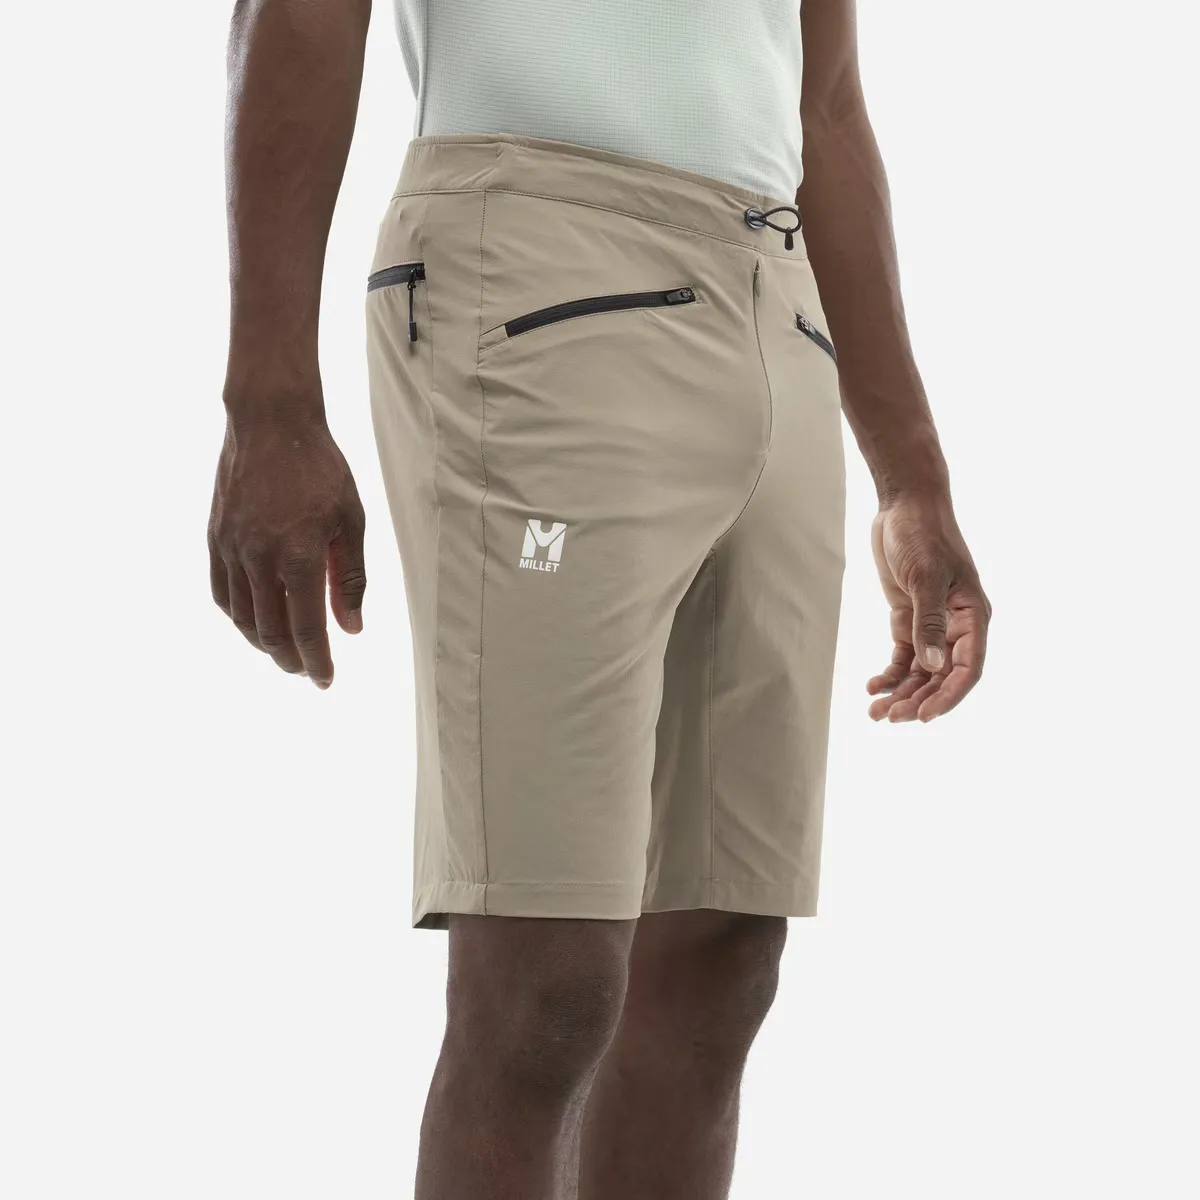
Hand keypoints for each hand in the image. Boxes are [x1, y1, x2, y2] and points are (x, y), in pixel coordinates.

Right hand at [208, 416, 366, 687]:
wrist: (270, 424)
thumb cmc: (320, 469)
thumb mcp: (350, 521)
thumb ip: (350, 578)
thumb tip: (352, 628)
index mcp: (297, 556)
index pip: (306, 629)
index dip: (317, 661)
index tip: (326, 679)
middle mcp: (258, 558)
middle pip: (270, 631)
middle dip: (290, 659)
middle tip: (307, 670)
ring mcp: (231, 549)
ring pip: (242, 617)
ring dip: (263, 643)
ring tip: (285, 651)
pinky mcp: (215, 539)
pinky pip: (222, 592)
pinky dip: (239, 616)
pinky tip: (255, 621)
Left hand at [867, 495, 989, 722]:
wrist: (905, 506)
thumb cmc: (924, 534)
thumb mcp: (926, 576)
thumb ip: (928, 622)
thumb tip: (933, 666)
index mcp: (973, 616)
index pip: (968, 669)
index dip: (948, 696)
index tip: (924, 716)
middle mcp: (956, 625)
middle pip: (941, 677)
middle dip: (918, 700)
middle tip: (890, 717)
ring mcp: (932, 623)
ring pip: (921, 671)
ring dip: (901, 693)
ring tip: (876, 712)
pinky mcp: (909, 618)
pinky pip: (903, 656)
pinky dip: (890, 673)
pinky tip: (873, 686)